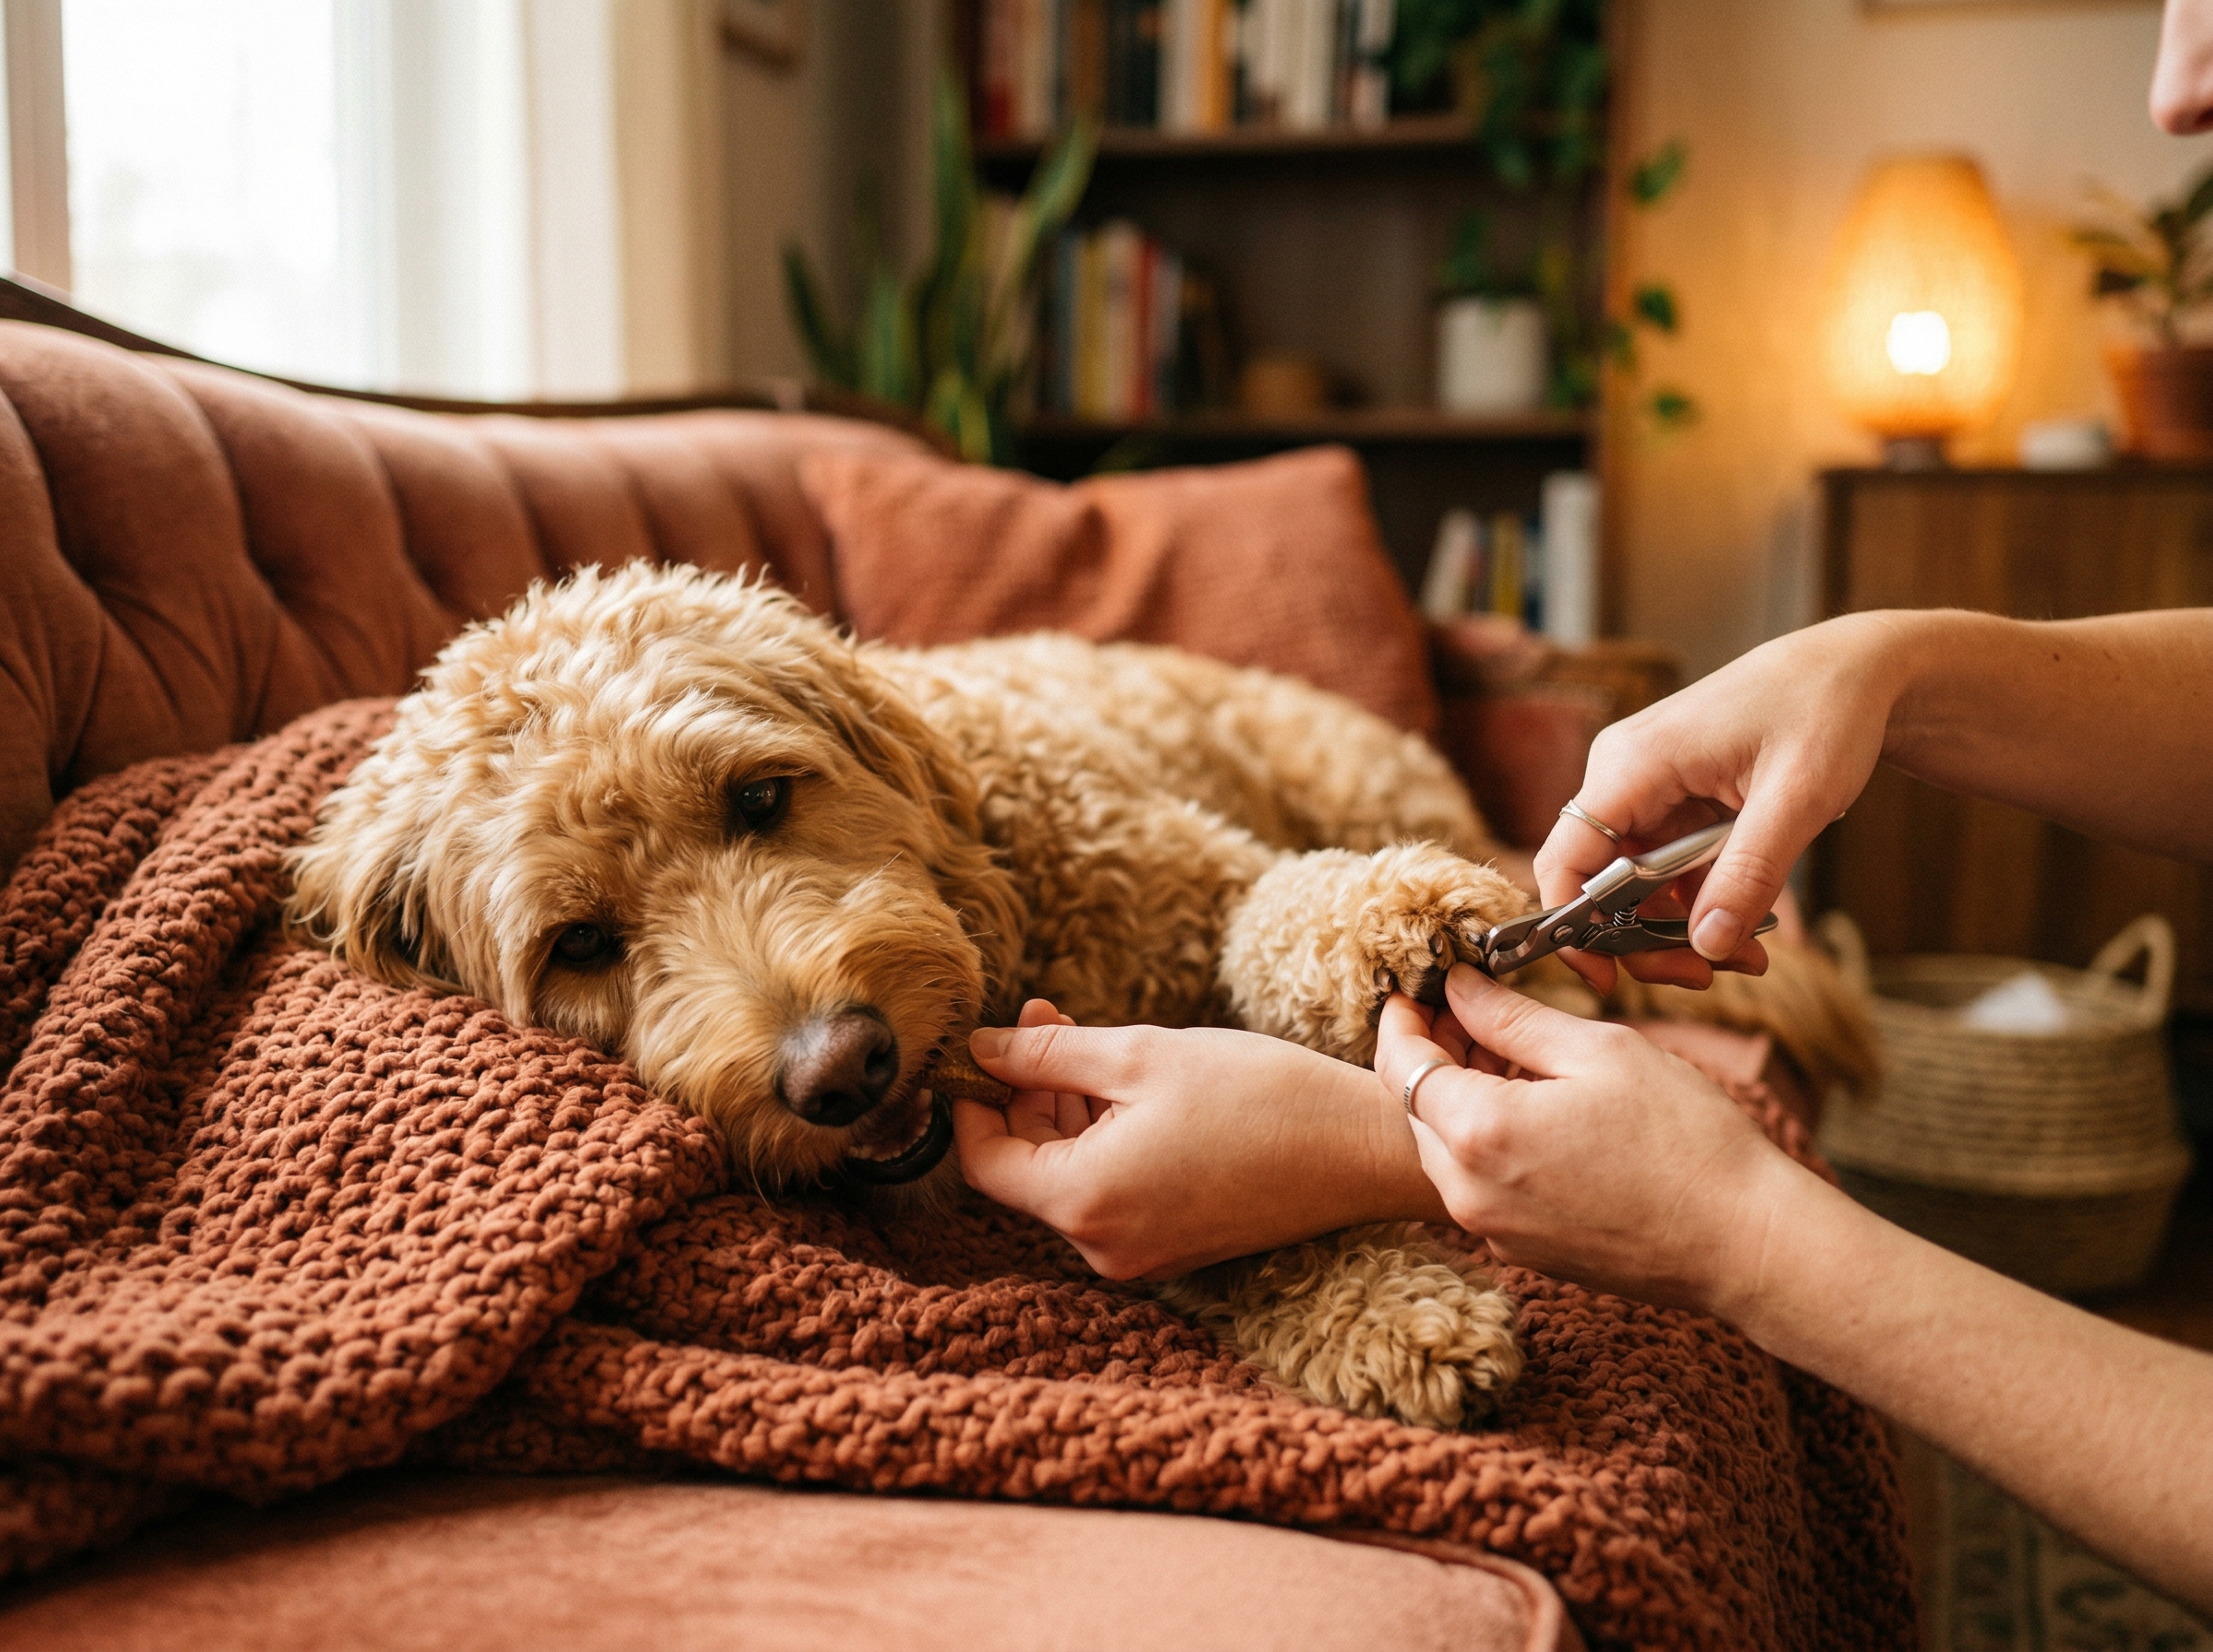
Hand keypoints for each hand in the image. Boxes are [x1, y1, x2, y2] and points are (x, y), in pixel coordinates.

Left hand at [952, 999, 1445, 1279]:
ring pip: (1072, 1177)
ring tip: (1088, 1039)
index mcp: (1084, 1201)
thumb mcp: (1141, 1057)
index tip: (982, 1047)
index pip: (983, 1160)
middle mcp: (1103, 1246)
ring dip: (1068, 1110)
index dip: (971, 1100)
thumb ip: (1048, 1056)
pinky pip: (1114, 1193)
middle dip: (1028, 1091)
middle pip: (1028, 1167)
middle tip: (1047, 1017)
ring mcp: (1141, 1255)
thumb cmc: (1257, 1096)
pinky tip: (1129, 1087)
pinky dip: (1107, 1140)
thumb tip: (978, 1049)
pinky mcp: (1176, 1248)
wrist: (1363, 1149)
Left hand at [1374, 966, 1817, 1316]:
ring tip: (1514, 1056)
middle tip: (1473, 1012)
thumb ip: (1511, 1017)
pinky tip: (1537, 1109)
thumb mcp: (1598, 1051)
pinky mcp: (1521, 1253)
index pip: (1400, 1066)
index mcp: (1480, 1133)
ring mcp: (1492, 1232)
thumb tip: (1458, 984)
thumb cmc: (1684, 1138)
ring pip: (1445, 1149)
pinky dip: (1488, 1141)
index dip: (1400, 1021)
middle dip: (1433, 1055)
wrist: (1745, 1244)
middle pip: (1414, 1110)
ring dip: (1461, 1098)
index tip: (1413, 989)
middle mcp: (1469, 1193)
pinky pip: (1479, 1184)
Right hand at [1534, 613, 1908, 992]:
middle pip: (1598, 882)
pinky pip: (1665, 869)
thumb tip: (1707, 946)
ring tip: (1748, 957)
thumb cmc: (1825, 711)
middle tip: (1706, 977)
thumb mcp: (1798, 799)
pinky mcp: (1672, 801)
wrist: (1855, 670)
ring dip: (1679, 929)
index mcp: (1632, 763)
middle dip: (1645, 940)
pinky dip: (1700, 904)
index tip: (1603, 978)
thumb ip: (1749, 874)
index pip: (1565, 857)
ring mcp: (1646, 788)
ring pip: (1633, 884)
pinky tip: (1748, 929)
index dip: (1570, 925)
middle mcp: (1623, 774)